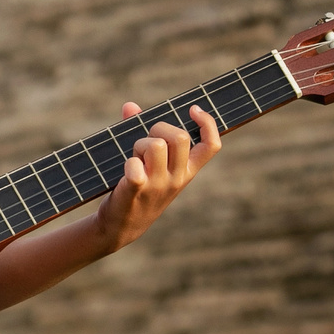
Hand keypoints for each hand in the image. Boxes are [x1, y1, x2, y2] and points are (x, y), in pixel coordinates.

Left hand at [94, 103, 219, 251]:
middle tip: (145, 142)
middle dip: (158, 128)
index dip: (207, 123)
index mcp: (187, 171)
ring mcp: (159, 185)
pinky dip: (128, 163)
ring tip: (134, 157)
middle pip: (180, 138)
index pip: (212, 146)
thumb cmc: (136, 188)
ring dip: (140, 144)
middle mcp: (178, 178)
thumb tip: (130, 106)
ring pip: (157, 146)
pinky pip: (136, 167)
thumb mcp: (149, 163)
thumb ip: (142, 132)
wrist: (121, 226)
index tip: (193, 109)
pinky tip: (126, 169)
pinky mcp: (138, 190)